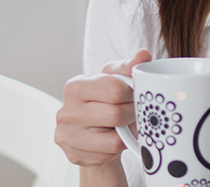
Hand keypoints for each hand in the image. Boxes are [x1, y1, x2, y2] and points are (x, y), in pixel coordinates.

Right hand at [54, 49, 150, 168]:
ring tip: (124, 127)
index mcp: (75, 86)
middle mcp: (66, 110)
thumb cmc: (104, 103)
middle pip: (115, 114)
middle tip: (134, 114)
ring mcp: (67, 134)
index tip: (134, 97)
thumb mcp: (115, 80)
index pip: (114, 89)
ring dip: (126, 134)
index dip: (132, 95)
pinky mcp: (73, 154)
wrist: (90, 135)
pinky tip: (114, 140)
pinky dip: (118, 149)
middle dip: (132, 115)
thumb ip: (129, 66)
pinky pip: (109, 154)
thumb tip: (143, 55)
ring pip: (114, 139)